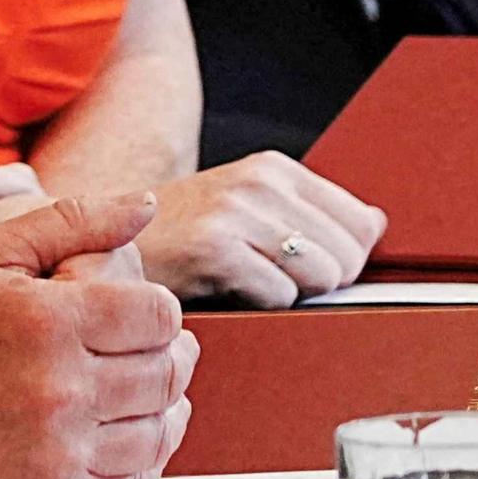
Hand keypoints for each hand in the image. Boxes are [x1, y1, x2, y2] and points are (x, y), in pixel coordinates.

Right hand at [0, 192, 195, 478]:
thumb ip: (71, 222)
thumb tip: (143, 204)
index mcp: (51, 318)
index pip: (159, 315)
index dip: (159, 311)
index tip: (140, 315)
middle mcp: (62, 383)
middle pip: (164, 372)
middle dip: (167, 357)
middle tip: (150, 350)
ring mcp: (62, 443)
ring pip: (157, 428)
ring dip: (164, 407)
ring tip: (145, 391)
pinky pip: (134, 477)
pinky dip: (146, 456)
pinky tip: (129, 433)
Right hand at [132, 154, 386, 306]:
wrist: (102, 247)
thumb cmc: (178, 241)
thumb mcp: (246, 211)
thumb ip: (310, 215)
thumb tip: (375, 225)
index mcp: (273, 170)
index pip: (361, 223)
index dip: (346, 261)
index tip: (311, 275)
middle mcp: (259, 182)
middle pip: (349, 255)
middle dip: (322, 284)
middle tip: (271, 285)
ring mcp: (236, 212)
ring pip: (321, 277)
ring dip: (292, 297)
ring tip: (248, 289)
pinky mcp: (215, 248)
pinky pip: (281, 296)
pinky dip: (261, 309)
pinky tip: (227, 296)